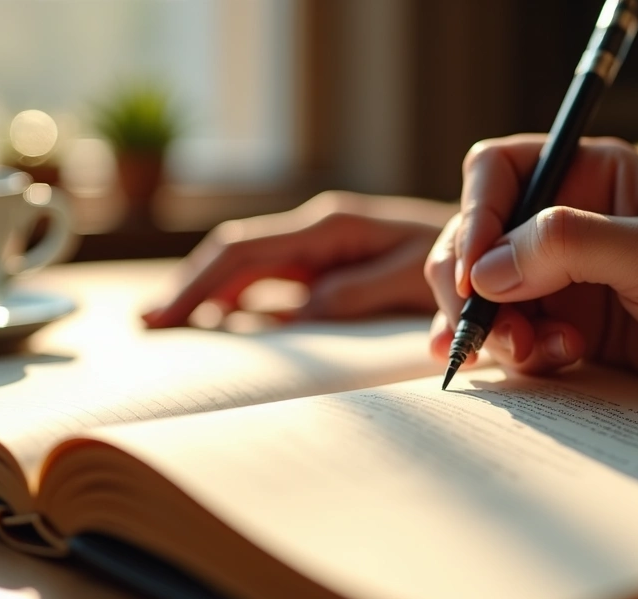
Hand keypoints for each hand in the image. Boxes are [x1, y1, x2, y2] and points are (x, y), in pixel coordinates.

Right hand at [144, 191, 451, 327]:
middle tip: (147, 327)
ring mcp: (319, 250)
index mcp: (328, 228)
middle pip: (231, 257)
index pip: (242, 253)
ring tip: (167, 329)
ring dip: (205, 296)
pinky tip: (219, 328)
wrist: (490, 245)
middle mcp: (315, 233)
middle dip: (188, 289)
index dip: (197, 286)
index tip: (164, 319)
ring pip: (245, 269)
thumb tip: (294, 312)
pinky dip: (237, 303)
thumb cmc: (457, 263)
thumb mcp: (412, 278)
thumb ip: (355, 291)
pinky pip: (271, 284)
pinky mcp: (328, 268)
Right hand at [425, 136, 637, 408]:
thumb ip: (569, 248)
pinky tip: (531, 364)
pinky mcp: (567, 329)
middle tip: (488, 327)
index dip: (474, 216)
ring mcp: (562, 280)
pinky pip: (511, 336)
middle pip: (474, 238)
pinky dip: (509, 353)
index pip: (496, 173)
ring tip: (536, 353)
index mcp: (587, 177)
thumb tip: (484, 270)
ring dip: (495, 327)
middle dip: (470, 284)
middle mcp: (564, 223)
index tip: (473, 272)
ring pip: (484, 294)